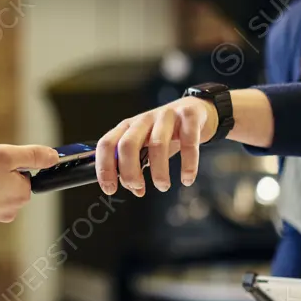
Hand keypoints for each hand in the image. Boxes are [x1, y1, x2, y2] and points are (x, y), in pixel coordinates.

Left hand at [95, 96, 216, 196]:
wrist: (196, 111)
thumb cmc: (167, 133)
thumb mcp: (147, 148)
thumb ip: (138, 167)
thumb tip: (136, 190)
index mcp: (128, 127)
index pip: (106, 144)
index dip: (104, 168)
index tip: (110, 189)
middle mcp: (143, 120)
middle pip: (127, 144)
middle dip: (129, 171)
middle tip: (138, 188)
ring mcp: (166, 116)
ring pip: (157, 144)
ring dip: (159, 171)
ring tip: (163, 186)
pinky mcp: (189, 116)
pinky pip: (188, 143)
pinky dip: (188, 165)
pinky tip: (187, 179)